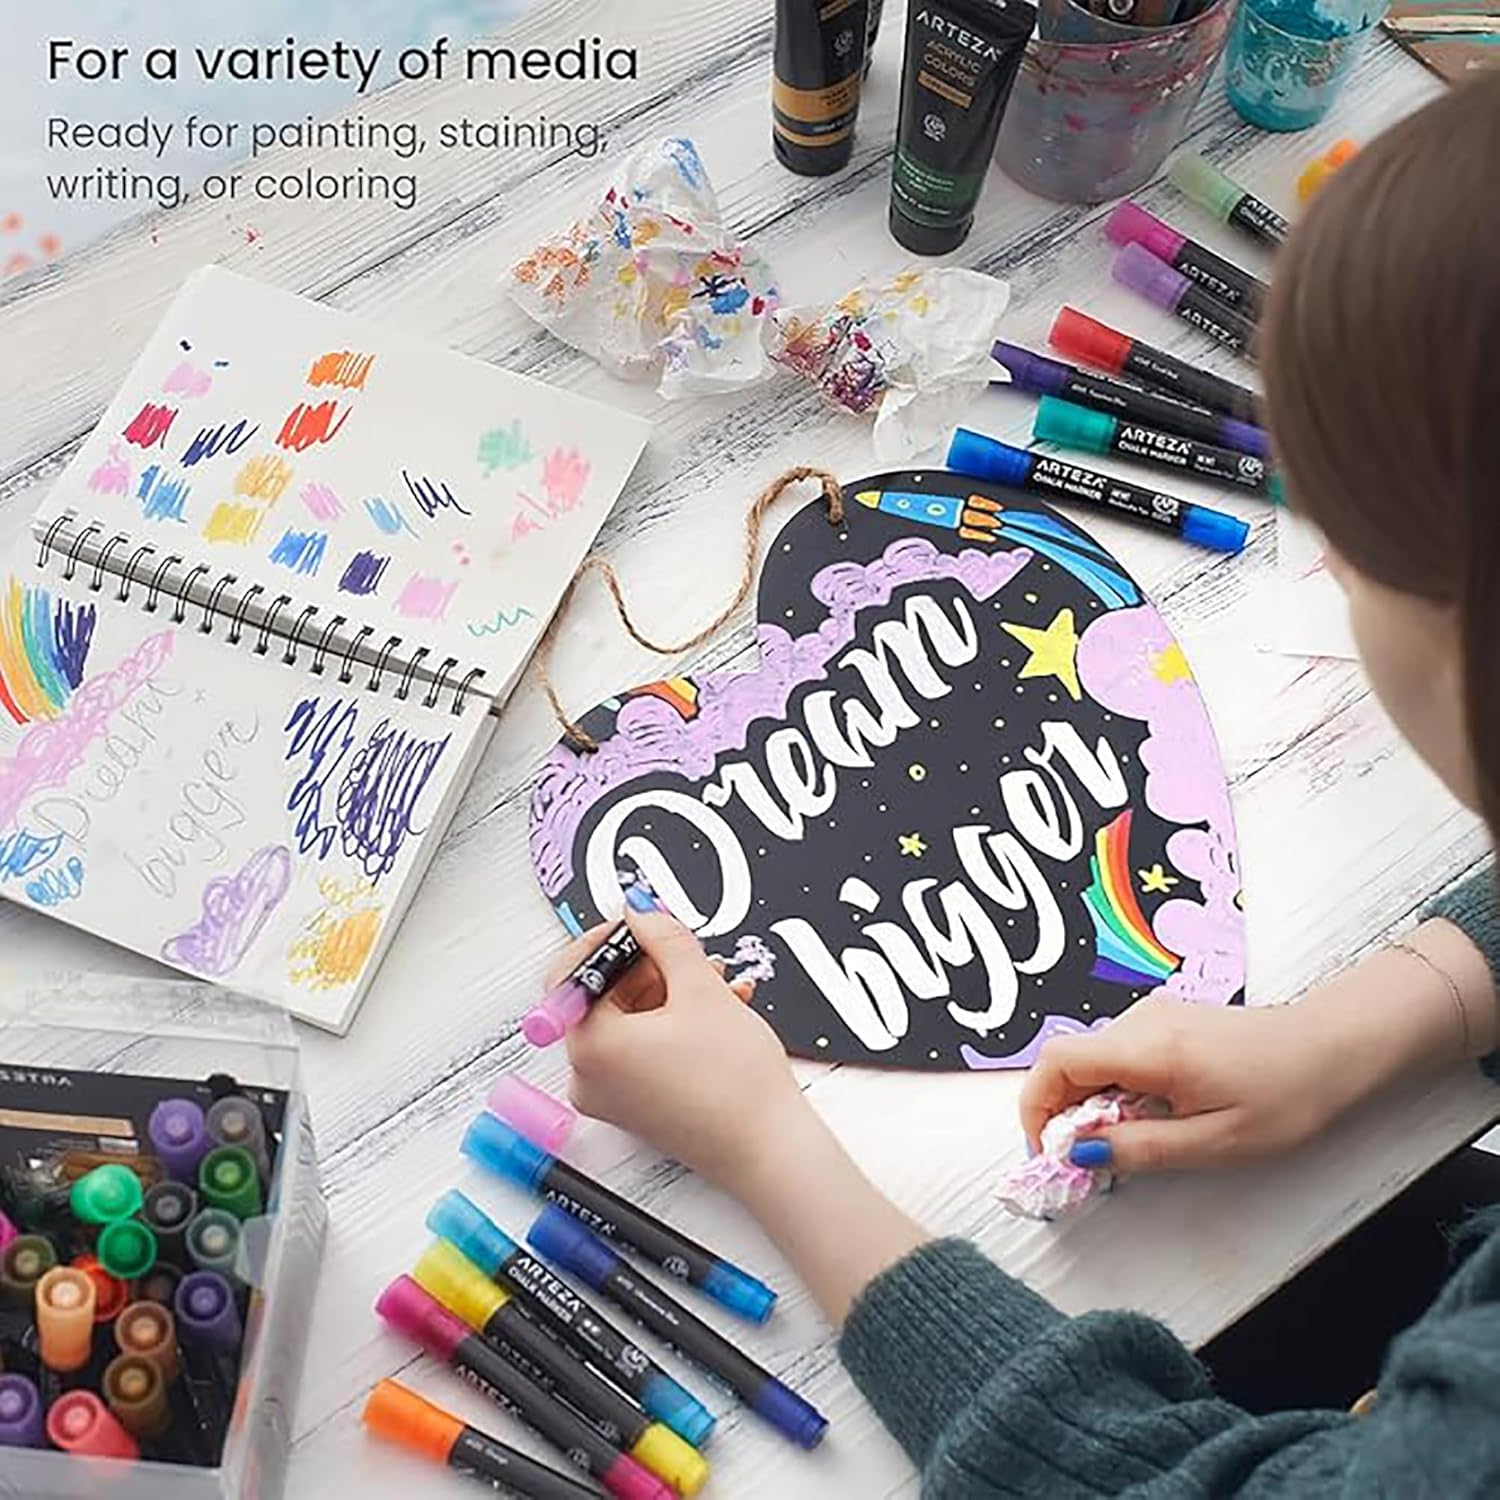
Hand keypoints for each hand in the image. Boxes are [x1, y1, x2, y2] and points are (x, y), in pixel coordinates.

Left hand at [562, 903, 806, 1188]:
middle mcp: (589, 1075)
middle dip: (649, 966)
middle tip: (687, 951)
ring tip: (717, 981)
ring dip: (670, 992)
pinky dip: (673, 1024)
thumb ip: (664, 938)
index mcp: (591, 1044)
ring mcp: (612, 1096)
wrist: (768, 1150)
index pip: (574, 972)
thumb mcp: (700, 989)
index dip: (608, 939)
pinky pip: (643, 1049)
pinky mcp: (636, 1108)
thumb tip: (640, 911)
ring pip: (629, 1021)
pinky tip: (718, 1010)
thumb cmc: (734, 1083)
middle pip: (603, 996)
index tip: (640, 923)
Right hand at [1020, 995, 1352, 1174]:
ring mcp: (1151, 1016)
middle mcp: (1140, 1022)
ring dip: (1088, 1103)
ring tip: (1125, 1144)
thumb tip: (1080, 1154)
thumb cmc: (1287, 1094)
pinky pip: (1115, 1054)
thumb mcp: (1215, 1142)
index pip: (1055, 1063)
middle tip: (1085, 1161)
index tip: (1046, 1151)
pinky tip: (1147, 1117)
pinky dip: (1112, 1089)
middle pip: (1067, 1061)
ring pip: (1090, 1059)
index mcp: (1147, 1048)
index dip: (1035, 1108)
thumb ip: (1141, 1148)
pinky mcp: (1164, 1022)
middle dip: (1061, 1113)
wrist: (1332, 1047)